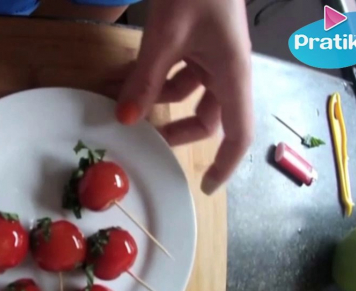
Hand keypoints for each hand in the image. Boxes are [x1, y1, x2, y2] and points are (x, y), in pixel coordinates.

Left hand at [116, 0, 253, 194]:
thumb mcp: (165, 38)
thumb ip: (145, 80)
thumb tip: (125, 118)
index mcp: (233, 74)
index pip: (238, 134)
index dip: (225, 165)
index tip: (205, 187)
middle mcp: (226, 70)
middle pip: (207, 117)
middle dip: (173, 128)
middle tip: (144, 136)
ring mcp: (212, 56)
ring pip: (185, 93)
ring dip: (153, 98)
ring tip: (118, 99)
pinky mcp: (197, 43)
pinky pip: (176, 70)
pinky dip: (152, 76)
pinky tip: (123, 75)